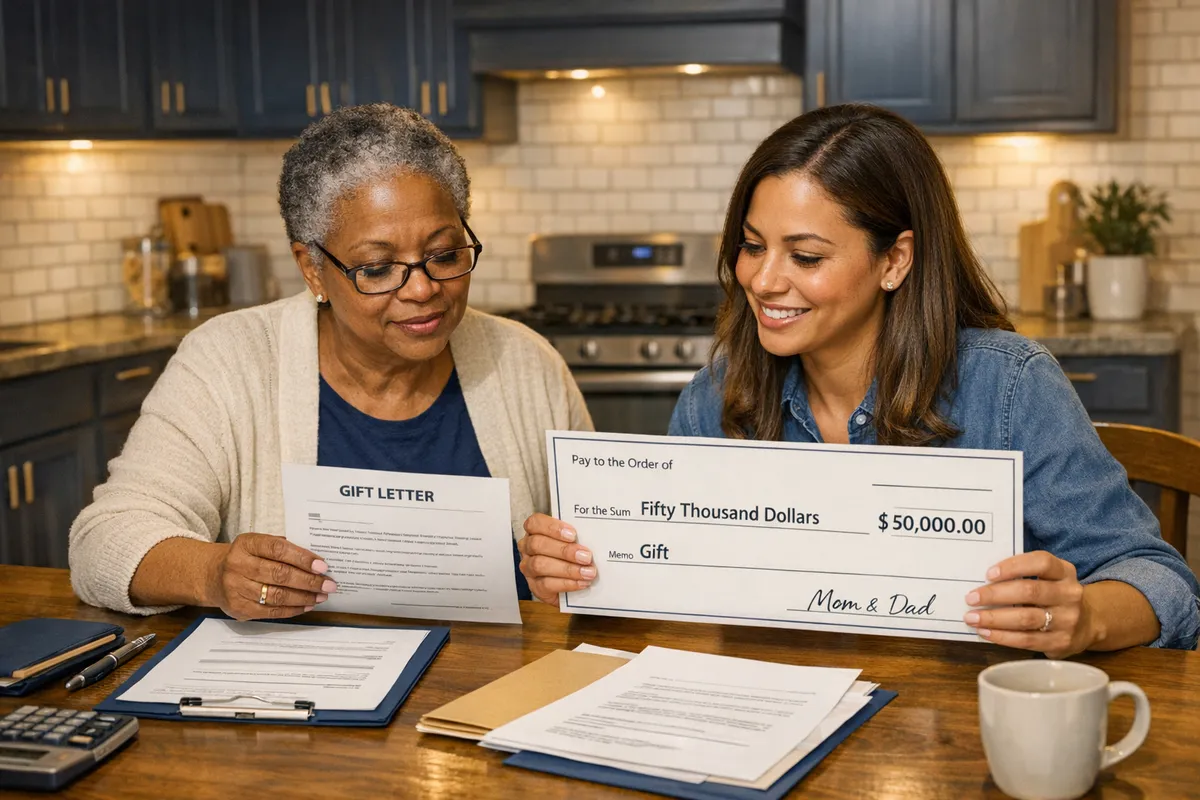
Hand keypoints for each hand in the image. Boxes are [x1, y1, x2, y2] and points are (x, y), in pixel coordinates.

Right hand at [204, 533, 334, 620]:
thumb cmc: (246, 557)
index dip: (302, 558)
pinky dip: (292, 609)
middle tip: (328, 584)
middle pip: (279, 574)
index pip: (278, 549)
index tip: (322, 565)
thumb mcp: (258, 544)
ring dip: (304, 597)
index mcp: (246, 544)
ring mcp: (236, 588)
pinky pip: (270, 611)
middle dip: (309, 581)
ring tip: (321, 596)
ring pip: (276, 595)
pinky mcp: (238, 608)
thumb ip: (282, 548)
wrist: (213, 575)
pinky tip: (306, 605)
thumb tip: (316, 561)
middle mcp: (238, 565)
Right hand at [518, 513, 595, 605]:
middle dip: (564, 550)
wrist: (572, 585)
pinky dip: (566, 583)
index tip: (573, 534)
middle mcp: (528, 548)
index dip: (552, 527)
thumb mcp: (574, 542)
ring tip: (587, 572)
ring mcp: (529, 568)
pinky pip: (546, 585)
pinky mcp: (535, 587)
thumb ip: (578, 537)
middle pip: (537, 544)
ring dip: (567, 569)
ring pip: (539, 565)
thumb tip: (593, 535)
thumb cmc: (572, 556)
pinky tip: (581, 583)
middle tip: (586, 556)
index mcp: (535, 532)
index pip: (534, 523)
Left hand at [963, 551, 1093, 657]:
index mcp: (1064, 571)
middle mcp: (1069, 594)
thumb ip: (1023, 575)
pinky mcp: (1061, 642)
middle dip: (995, 595)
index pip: (1041, 562)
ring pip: (1026, 618)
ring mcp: (1068, 619)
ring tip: (972, 618)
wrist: (1087, 623)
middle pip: (1029, 592)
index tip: (988, 574)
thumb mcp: (1048, 577)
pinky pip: (1027, 640)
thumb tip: (981, 580)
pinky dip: (1002, 636)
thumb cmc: (1053, 594)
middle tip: (970, 598)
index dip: (1014, 566)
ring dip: (994, 618)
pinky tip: (985, 633)